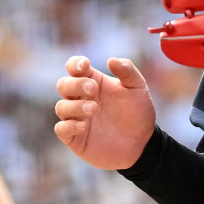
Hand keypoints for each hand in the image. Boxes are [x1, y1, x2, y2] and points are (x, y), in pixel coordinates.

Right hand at [54, 56, 155, 170]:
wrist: (142, 144)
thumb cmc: (138, 113)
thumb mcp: (138, 88)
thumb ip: (127, 71)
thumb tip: (111, 59)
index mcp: (93, 82)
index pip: (74, 67)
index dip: (75, 63)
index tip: (85, 65)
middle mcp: (81, 99)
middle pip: (63, 85)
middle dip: (75, 85)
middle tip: (93, 89)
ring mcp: (76, 118)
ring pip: (61, 107)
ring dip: (74, 106)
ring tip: (94, 109)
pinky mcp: (75, 138)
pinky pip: (61, 129)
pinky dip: (69, 126)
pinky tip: (84, 126)